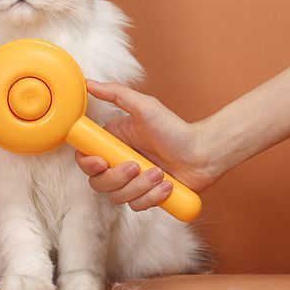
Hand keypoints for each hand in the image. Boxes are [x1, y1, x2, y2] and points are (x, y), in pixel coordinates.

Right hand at [75, 80, 217, 210]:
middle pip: (98, 182)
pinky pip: (136, 206)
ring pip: (117, 196)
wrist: (204, 153)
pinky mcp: (145, 196)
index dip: (88, 164)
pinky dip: (152, 197)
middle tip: (136, 165)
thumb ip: (115, 94)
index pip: (85, 158)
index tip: (102, 161)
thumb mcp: (145, 106)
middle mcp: (118, 163)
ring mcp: (131, 182)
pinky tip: (167, 185)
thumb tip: (88, 83)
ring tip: (160, 173)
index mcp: (113, 143)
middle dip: (117, 177)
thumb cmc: (175, 128)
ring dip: (139, 187)